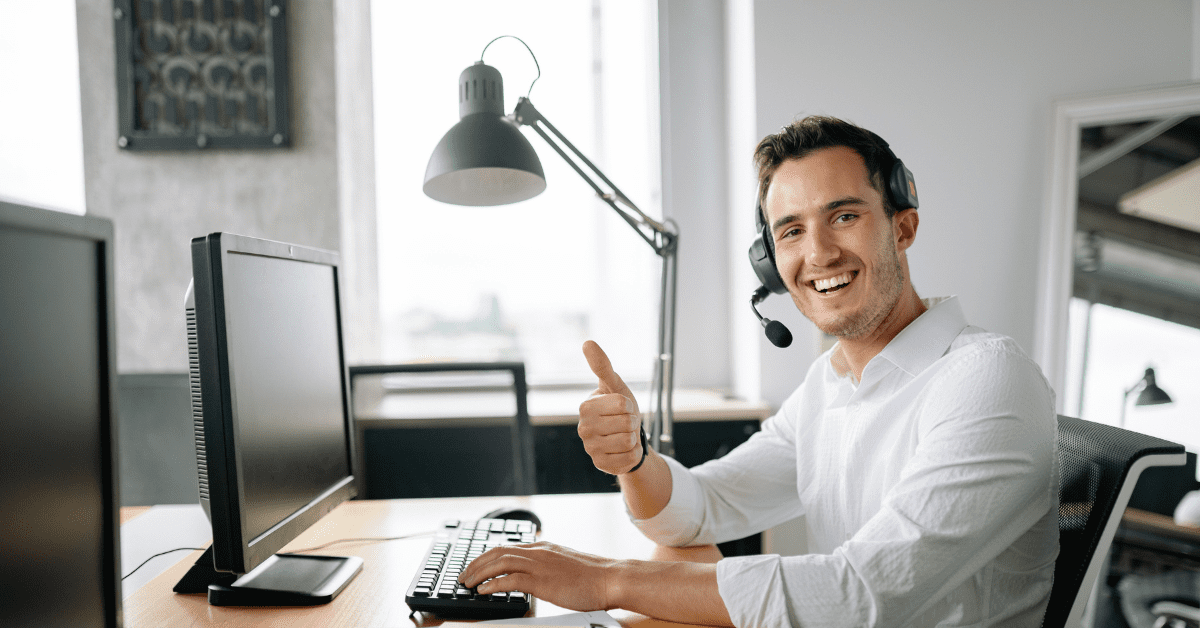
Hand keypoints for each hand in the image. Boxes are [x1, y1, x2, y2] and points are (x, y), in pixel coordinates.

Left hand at [458, 542, 618, 611]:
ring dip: (480, 573)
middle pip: (498, 551)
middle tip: (463, 576)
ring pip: (500, 562)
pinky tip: (484, 590)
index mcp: (542, 547)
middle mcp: (538, 551)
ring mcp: (540, 565)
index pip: (506, 547)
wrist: (611, 578)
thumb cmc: (592, 577)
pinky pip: (511, 580)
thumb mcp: (564, 564)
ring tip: (468, 583)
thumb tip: (534, 574)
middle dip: (476, 563)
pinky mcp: (542, 581)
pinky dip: (493, 584)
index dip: (486, 556)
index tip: (475, 565)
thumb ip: (547, 564)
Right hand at [578, 341, 642, 474]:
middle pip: (626, 424)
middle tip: (625, 423)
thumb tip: (587, 342)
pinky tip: (624, 451)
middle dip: (632, 423)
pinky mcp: (600, 465)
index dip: (629, 406)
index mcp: (585, 407)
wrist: (626, 436)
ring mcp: (590, 449)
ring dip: (633, 439)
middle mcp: (583, 429)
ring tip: (624, 436)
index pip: (622, 404)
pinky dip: (633, 454)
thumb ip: (602, 365)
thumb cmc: (620, 408)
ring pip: (628, 442)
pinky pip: (628, 460)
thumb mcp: (615, 385)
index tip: (623, 408)